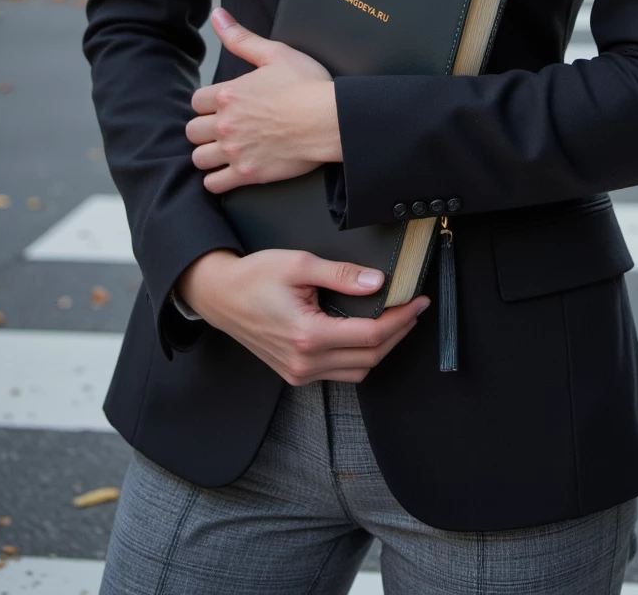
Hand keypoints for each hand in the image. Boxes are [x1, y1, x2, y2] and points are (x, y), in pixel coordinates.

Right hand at [178, 248, 429, 384]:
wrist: (219, 296)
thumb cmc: (254, 277)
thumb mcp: (299, 264)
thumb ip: (341, 275)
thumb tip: (377, 282)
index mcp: (308, 336)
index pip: (370, 335)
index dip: (400, 319)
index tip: (418, 302)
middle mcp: (305, 363)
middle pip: (370, 357)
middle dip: (398, 333)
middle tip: (414, 309)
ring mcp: (299, 373)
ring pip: (357, 370)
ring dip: (382, 348)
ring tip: (396, 320)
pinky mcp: (294, 373)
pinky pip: (339, 373)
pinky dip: (360, 356)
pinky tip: (367, 334)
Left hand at [186, 9, 339, 193]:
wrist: (330, 120)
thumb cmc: (307, 85)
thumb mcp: (275, 53)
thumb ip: (240, 37)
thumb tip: (217, 15)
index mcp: (229, 94)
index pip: (196, 101)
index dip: (209, 103)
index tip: (223, 106)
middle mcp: (226, 123)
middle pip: (192, 131)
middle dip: (205, 129)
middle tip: (223, 128)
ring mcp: (235, 150)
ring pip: (199, 158)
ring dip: (208, 154)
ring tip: (225, 150)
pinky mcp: (248, 173)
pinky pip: (214, 184)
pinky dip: (217, 179)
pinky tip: (228, 172)